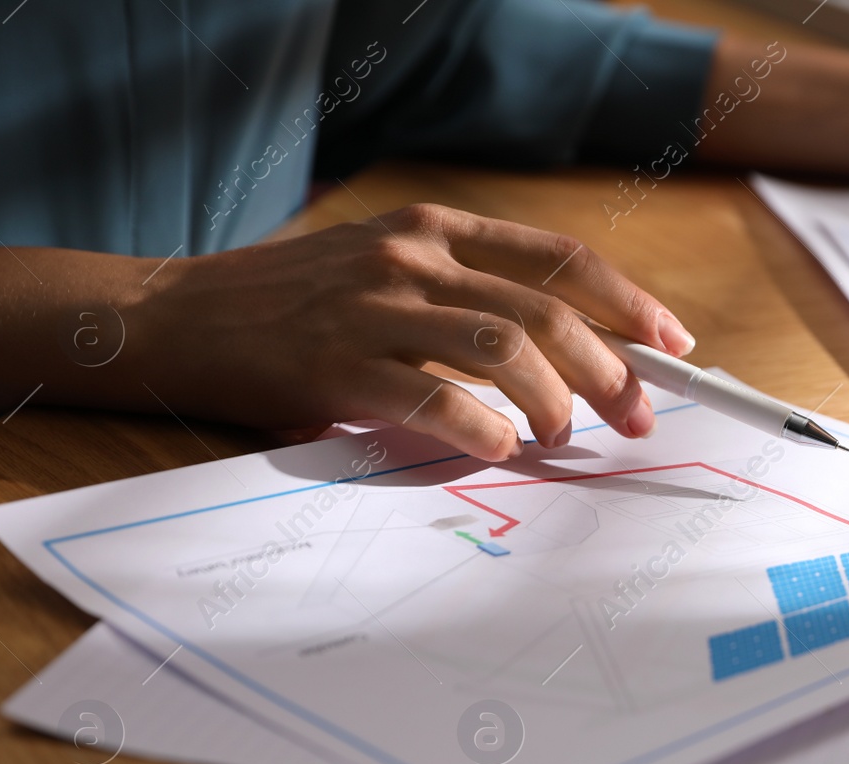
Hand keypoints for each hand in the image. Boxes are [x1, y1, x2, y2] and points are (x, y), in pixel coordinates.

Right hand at [0, 204, 695, 461]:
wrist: (176, 317)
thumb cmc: (290, 307)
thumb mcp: (383, 272)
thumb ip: (461, 299)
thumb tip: (562, 359)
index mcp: (434, 231)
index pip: (559, 260)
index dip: (628, 303)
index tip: (673, 344)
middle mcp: (413, 257)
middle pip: (548, 310)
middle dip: (612, 368)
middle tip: (637, 416)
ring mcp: (375, 306)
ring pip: (506, 347)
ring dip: (555, 401)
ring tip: (562, 438)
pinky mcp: (338, 364)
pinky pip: (436, 398)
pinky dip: (483, 428)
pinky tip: (499, 447)